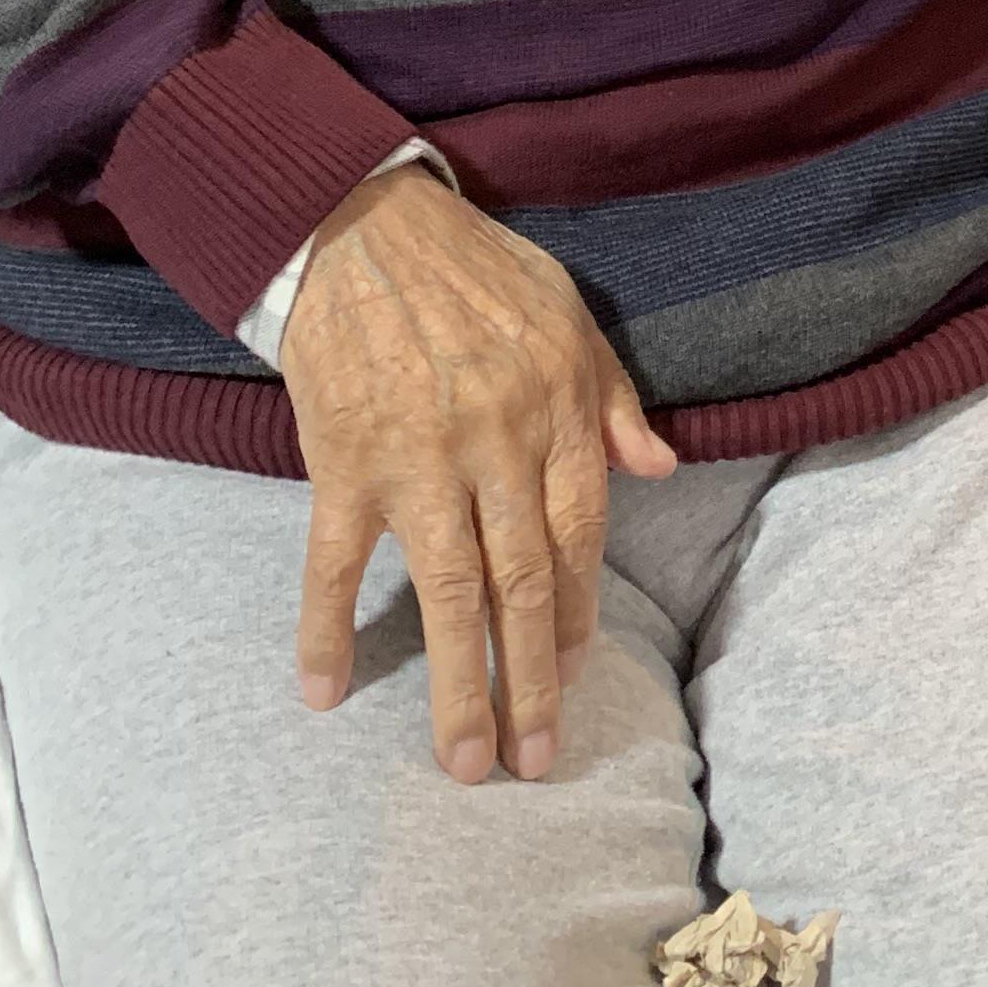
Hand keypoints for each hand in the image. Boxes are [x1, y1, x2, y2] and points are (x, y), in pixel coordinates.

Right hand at [283, 165, 674, 783]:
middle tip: (536, 760)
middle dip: (532, 680)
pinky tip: (325, 691)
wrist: (363, 224)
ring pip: (448, 591)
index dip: (577, 610)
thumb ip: (612, 399)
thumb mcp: (567, 315)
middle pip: (522, 583)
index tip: (573, 671)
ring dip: (459, 682)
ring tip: (465, 762)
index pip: (579, 534)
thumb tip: (662, 467)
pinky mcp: (344, 462)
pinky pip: (333, 564)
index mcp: (555, 410)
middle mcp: (496, 445)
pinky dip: (326, 630)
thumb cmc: (475, 270)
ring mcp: (418, 460)